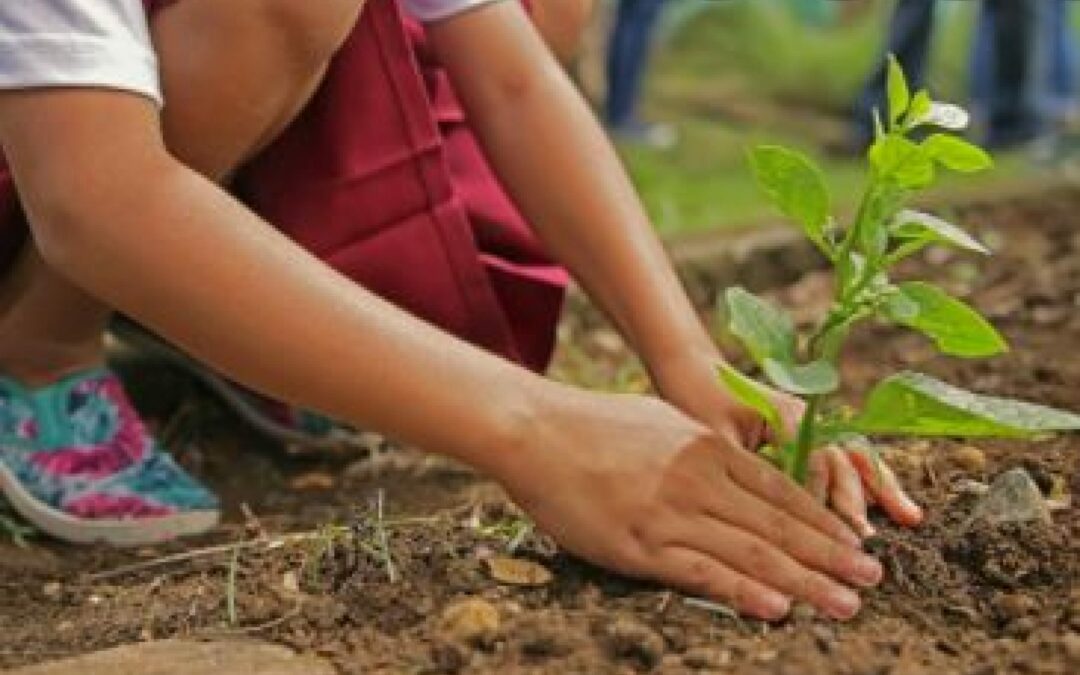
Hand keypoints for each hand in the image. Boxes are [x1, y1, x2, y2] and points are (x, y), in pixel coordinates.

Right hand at [494, 387, 885, 620]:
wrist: (536, 430)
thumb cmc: (596, 425)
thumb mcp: (664, 423)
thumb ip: (704, 449)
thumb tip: (737, 468)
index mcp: (708, 448)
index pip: (781, 492)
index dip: (824, 522)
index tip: (856, 543)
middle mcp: (700, 480)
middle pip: (779, 525)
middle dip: (831, 555)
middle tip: (872, 579)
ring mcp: (671, 513)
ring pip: (752, 553)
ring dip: (805, 581)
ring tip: (845, 603)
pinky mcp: (639, 544)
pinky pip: (701, 573)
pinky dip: (743, 592)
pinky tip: (777, 609)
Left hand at [652, 355, 922, 535]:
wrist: (693, 369)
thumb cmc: (696, 400)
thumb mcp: (714, 437)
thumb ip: (744, 469)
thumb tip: (763, 512)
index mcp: (786, 414)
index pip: (816, 460)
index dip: (822, 497)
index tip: (827, 531)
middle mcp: (808, 418)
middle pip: (843, 459)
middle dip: (856, 500)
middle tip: (864, 539)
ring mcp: (813, 424)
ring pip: (854, 458)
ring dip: (880, 488)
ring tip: (909, 517)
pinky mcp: (808, 434)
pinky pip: (845, 458)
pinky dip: (870, 480)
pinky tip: (895, 504)